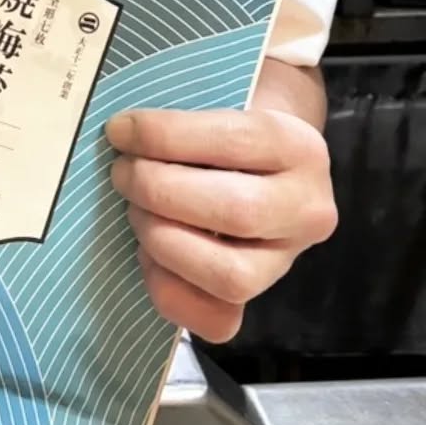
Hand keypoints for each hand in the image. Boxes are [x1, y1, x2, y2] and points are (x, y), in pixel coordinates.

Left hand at [105, 105, 336, 342]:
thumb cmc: (222, 127)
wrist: (263, 161)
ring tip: (136, 210)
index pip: (232, 141)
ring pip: (229, 274)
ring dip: (164, 241)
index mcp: (297, 146)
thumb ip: (181, 116)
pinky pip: (217, 320)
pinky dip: (169, 289)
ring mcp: (285, 261)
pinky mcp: (258, 298)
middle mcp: (306, 209)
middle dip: (160, 191)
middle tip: (122, 173)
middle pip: (233, 211)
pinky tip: (146, 254)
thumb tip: (120, 131)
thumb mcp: (216, 103)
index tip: (119, 130)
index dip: (165, 137)